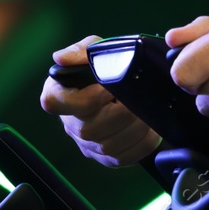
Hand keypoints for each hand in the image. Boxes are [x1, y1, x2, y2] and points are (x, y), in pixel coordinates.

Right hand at [39, 35, 162, 166]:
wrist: (125, 84)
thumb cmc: (103, 68)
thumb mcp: (93, 52)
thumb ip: (80, 52)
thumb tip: (61, 58)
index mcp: (58, 97)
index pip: (57, 104)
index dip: (87, 97)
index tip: (108, 87)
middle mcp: (70, 124)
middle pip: (91, 128)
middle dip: (121, 111)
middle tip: (139, 97)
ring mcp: (88, 145)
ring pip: (110, 145)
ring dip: (136, 126)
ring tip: (148, 109)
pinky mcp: (107, 158)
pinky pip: (126, 157)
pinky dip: (144, 141)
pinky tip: (151, 126)